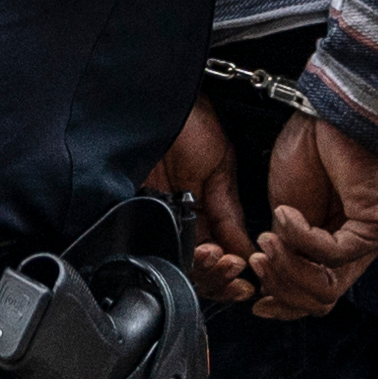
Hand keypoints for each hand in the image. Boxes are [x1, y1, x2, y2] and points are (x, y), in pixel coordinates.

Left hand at [151, 98, 261, 309]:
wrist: (154, 100)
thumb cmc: (187, 119)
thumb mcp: (220, 165)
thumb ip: (230, 212)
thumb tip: (248, 250)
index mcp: (200, 211)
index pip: (217, 255)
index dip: (230, 272)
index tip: (245, 278)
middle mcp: (175, 218)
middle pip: (197, 267)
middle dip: (219, 275)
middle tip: (232, 267)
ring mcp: (153, 218)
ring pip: (176, 263)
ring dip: (202, 269)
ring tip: (216, 257)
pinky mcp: (129, 214)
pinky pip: (150, 247)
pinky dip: (173, 257)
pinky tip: (193, 253)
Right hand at [254, 115, 377, 321]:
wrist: (325, 116)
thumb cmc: (308, 153)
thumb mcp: (284, 215)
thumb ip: (284, 251)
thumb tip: (270, 281)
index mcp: (334, 250)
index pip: (314, 298)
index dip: (283, 304)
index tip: (257, 300)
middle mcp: (356, 251)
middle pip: (320, 301)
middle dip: (280, 285)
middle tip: (259, 257)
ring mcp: (369, 241)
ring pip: (326, 287)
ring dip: (287, 266)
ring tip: (270, 237)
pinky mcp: (377, 227)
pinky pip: (333, 253)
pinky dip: (301, 236)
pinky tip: (287, 214)